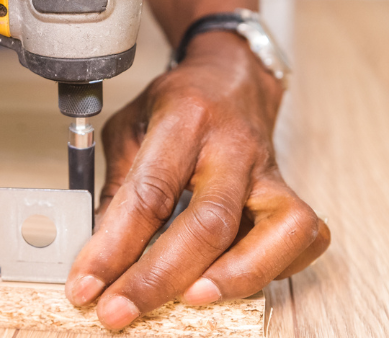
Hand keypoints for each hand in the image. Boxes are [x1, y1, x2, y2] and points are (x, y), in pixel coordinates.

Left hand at [64, 31, 330, 329]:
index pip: (148, 193)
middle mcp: (233, 146)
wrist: (232, 77)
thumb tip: (99, 254)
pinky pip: (302, 238)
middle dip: (159, 278)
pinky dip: (274, 268)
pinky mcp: (291, 191)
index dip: (113, 248)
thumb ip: (118, 188)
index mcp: (184, 119)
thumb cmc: (178, 104)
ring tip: (190, 302)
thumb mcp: (130, 128)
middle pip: (208, 221)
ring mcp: (269, 171)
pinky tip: (235, 280)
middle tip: (120, 311)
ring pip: (274, 231)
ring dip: (234, 277)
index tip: (85, 285)